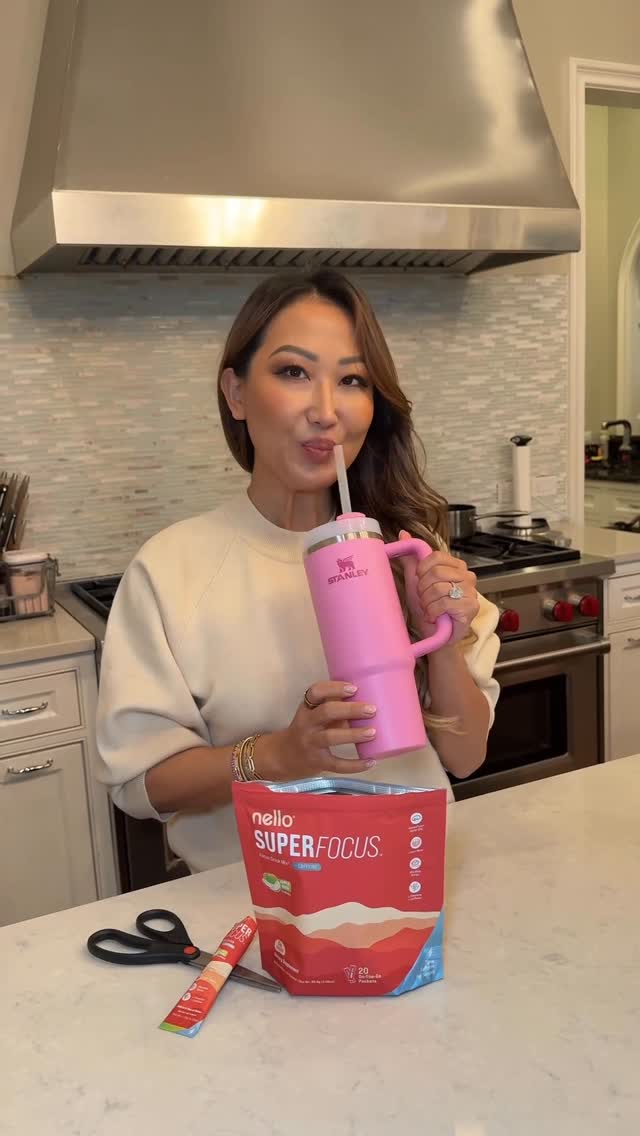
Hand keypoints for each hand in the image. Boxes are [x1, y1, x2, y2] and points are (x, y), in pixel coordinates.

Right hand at [256, 681, 376, 780]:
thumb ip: (334, 710)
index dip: (334, 689)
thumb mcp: (313, 716)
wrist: (283, 757)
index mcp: (307, 708)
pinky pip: (337, 764)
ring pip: (330, 737)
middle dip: (350, 710)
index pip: (315, 692)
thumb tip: (367, 704)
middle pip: (326, 712)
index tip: (354, 688)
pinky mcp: (317, 762)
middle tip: (371, 709)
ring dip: (353, 734)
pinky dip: (354, 765)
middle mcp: (306, 724)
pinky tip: (370, 761)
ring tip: (373, 732)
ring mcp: (311, 744)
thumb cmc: (306, 731)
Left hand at [400, 530, 478, 646]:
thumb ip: (412, 558)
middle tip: (425, 600)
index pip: (436, 556)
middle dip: (423, 589)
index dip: (422, 570)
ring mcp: (471, 592)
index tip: (420, 581)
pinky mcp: (470, 607)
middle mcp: (468, 576)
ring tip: (429, 609)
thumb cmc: (430, 608)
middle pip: (436, 572)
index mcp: (457, 566)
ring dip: (427, 602)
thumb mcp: (417, 581)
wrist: (437, 636)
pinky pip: (443, 603)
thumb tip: (403, 534)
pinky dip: (432, 611)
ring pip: (438, 588)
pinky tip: (434, 616)